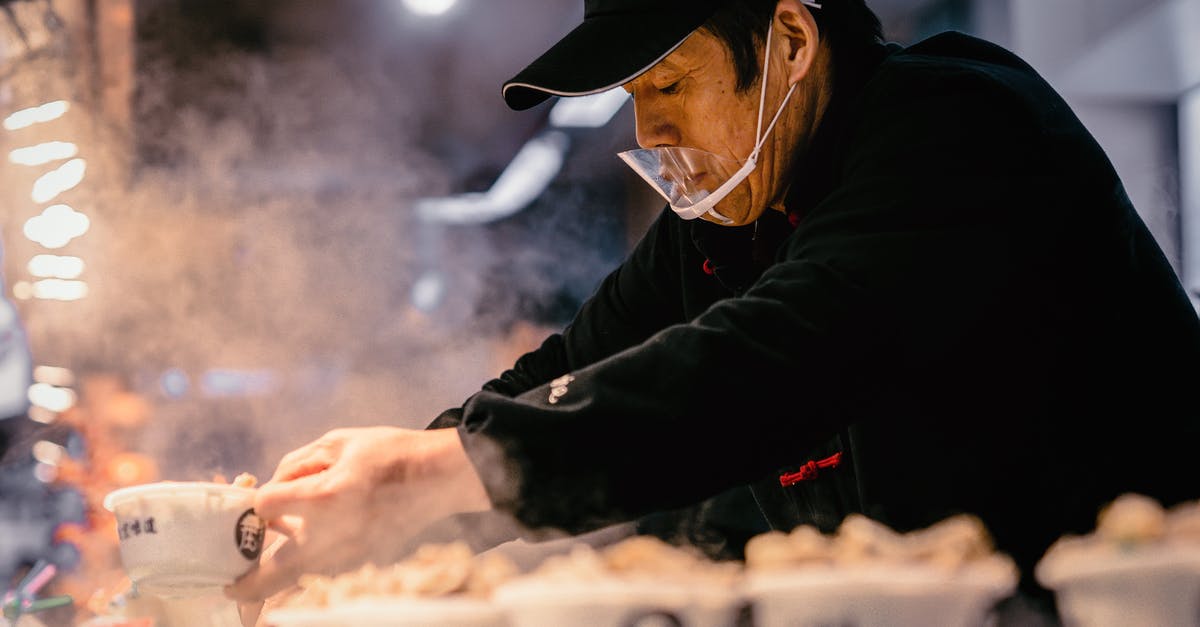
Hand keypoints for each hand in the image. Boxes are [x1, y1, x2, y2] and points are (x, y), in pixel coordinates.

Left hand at [225, 427, 490, 601]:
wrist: (440, 477)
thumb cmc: (390, 452)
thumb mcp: (339, 441)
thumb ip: (297, 462)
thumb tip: (273, 486)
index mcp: (324, 496)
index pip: (265, 506)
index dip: (256, 500)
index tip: (257, 495)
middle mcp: (332, 533)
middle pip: (273, 573)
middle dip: (247, 586)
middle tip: (229, 589)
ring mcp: (348, 554)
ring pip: (298, 578)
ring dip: (277, 574)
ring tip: (259, 570)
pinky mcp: (361, 561)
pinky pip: (322, 570)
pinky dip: (306, 565)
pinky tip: (307, 546)